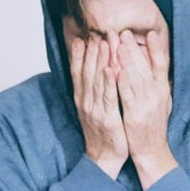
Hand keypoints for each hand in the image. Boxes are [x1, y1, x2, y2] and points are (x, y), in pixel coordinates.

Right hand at [69, 37, 128, 178]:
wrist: (104, 157)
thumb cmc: (103, 132)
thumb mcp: (94, 109)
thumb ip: (93, 91)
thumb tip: (94, 72)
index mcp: (82, 99)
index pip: (78, 72)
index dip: (80, 55)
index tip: (82, 37)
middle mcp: (85, 102)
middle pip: (86, 72)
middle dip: (91, 51)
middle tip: (95, 33)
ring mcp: (95, 109)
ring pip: (96, 80)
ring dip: (100, 60)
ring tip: (103, 43)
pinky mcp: (108, 117)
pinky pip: (108, 97)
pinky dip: (108, 82)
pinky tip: (110, 69)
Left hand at [116, 30, 176, 189]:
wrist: (152, 150)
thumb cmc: (153, 125)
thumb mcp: (162, 102)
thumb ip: (159, 84)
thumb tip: (158, 66)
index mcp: (163, 90)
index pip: (162, 64)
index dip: (157, 48)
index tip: (151, 33)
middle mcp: (157, 94)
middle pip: (146, 66)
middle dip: (133, 48)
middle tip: (123, 32)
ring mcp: (146, 104)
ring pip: (135, 77)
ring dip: (126, 60)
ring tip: (117, 43)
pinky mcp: (135, 114)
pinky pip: (127, 95)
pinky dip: (122, 82)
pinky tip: (115, 70)